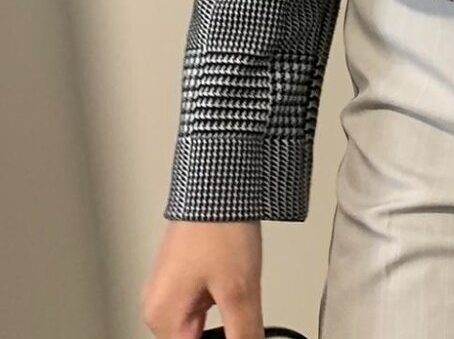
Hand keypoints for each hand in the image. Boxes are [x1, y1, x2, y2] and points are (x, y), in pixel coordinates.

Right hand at [141, 220, 264, 337]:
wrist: (220, 181)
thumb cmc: (219, 226)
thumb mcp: (239, 289)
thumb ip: (244, 333)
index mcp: (162, 316)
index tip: (241, 333)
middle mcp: (158, 304)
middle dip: (220, 333)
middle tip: (242, 313)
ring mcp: (169, 286)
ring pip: (199, 323)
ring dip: (222, 318)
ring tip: (238, 290)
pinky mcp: (182, 270)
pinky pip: (201, 300)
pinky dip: (220, 299)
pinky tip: (235, 282)